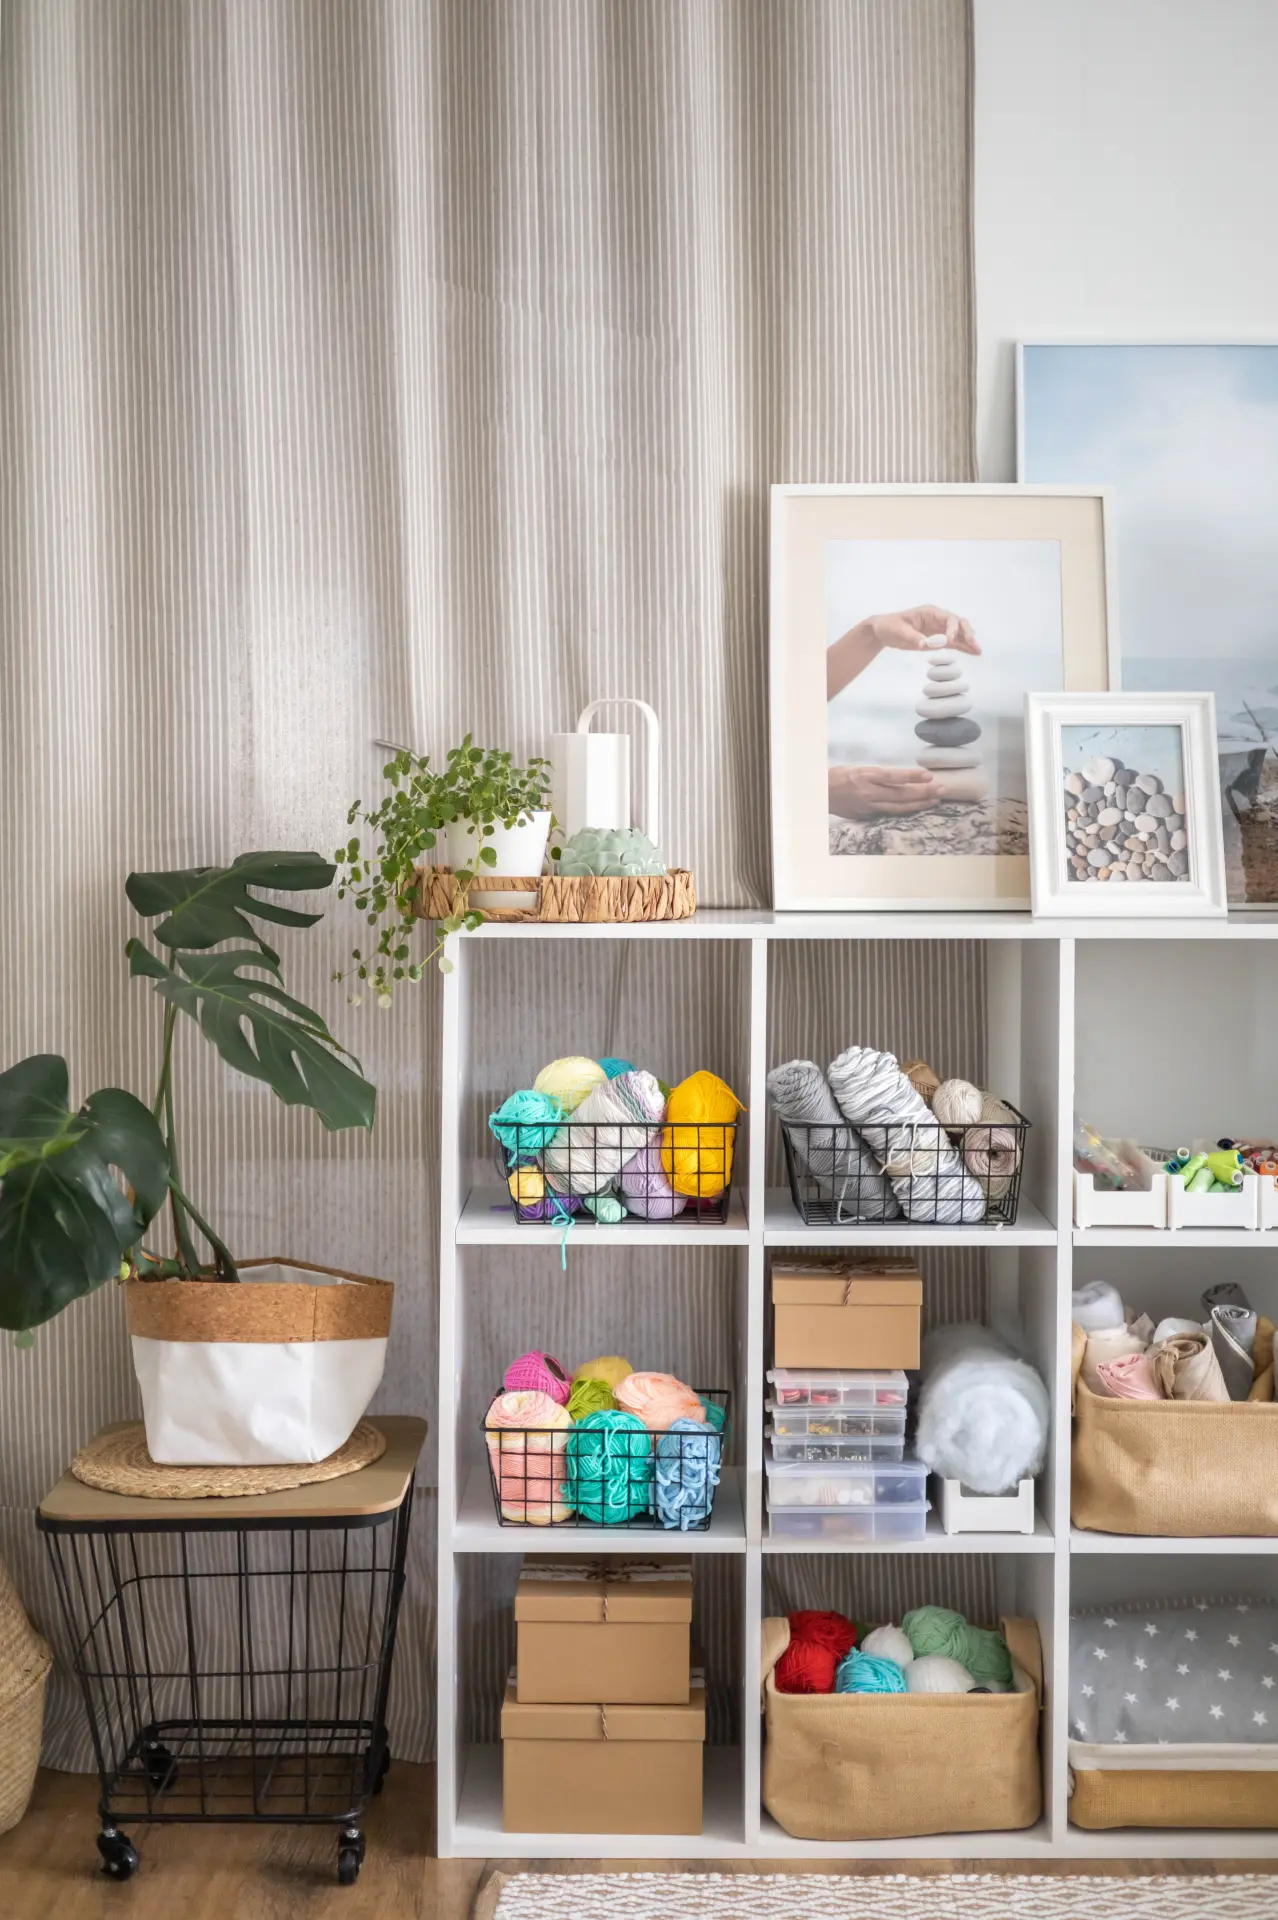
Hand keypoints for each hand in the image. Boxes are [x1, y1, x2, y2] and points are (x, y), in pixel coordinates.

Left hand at [827, 606, 978, 699]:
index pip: (948, 618)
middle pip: (958, 623)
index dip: (953, 628)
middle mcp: (938, 619)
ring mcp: (939, 629)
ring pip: (959, 633)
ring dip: (968, 641)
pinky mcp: (937, 639)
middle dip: (967, 633)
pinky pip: (953, 642)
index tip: (949, 640)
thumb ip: (914, 637)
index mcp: (930, 612)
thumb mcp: (899, 631)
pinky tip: (972, 652)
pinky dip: (962, 647)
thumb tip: (926, 644)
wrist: (883, 632)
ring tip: (978, 651)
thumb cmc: (890, 626)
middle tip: (973, 644)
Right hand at [829, 766, 939, 819]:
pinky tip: (917, 809)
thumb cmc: (840, 777)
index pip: (893, 777)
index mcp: (866, 776)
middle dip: (923, 792)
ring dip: (918, 804)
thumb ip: (879, 775)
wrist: (821, 793)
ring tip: (935, 801)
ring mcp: (868, 806)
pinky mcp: (867, 815)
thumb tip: (903, 777)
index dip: (912, 777)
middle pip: (900, 794)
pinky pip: (889, 814)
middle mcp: (868, 792)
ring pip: (898, 807)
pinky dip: (904, 811)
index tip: (929, 775)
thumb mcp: (859, 769)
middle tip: (942, 789)